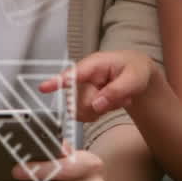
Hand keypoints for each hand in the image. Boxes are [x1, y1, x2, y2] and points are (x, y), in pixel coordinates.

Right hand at [40, 51, 154, 122]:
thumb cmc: (135, 70)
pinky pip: (86, 115)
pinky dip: (101, 113)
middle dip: (100, 104)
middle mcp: (83, 77)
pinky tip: (111, 103)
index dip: (57, 81)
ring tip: (118, 97)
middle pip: (79, 101)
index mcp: (93, 65)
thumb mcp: (133, 79)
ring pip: (82, 110)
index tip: (43, 88)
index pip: (72, 74)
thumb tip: (96, 105)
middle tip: (121, 97)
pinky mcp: (84, 99)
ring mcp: (82, 89)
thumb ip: (115, 91)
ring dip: (103, 109)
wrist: (138, 73)